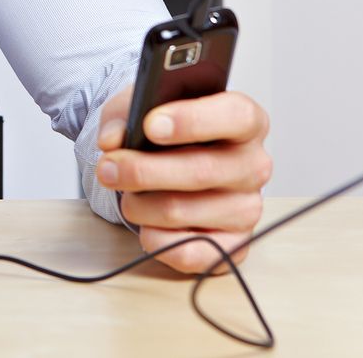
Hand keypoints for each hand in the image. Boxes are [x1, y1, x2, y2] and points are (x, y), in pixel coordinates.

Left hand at [94, 84, 271, 274]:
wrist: (169, 167)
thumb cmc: (163, 134)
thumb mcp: (139, 109)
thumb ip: (124, 117)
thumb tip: (111, 141)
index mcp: (245, 121)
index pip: (236, 116)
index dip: (192, 120)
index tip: (150, 125)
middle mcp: (254, 165)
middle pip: (203, 170)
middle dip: (144, 171)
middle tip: (108, 167)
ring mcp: (247, 208)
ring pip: (184, 211)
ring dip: (140, 206)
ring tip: (127, 196)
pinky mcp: (234, 245)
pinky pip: (192, 253)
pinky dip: (157, 240)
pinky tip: (145, 227)